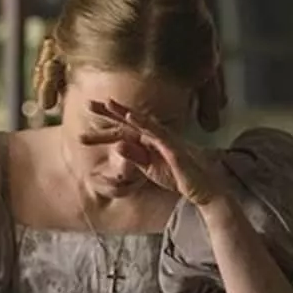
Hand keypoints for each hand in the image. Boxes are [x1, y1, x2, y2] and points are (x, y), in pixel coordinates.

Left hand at [82, 99, 225, 205]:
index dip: (105, 125)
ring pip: (142, 123)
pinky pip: (158, 134)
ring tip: (108, 103)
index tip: (86, 121)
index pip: (124, 130)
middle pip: (130, 121)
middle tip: (88, 104)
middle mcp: (156, 136)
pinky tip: (132, 117)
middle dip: (109, 112)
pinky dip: (145, 124)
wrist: (205, 189)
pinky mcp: (174, 148)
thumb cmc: (179, 176)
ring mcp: (166, 140)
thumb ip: (134, 158)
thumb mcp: (150, 168)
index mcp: (149, 141)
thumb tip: (117, 146)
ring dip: (125, 113)